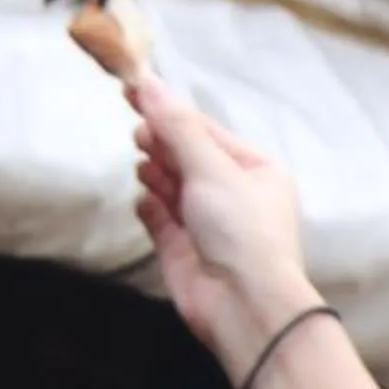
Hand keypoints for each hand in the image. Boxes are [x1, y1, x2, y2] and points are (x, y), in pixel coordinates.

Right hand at [129, 78, 318, 383]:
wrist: (243, 307)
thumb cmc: (240, 229)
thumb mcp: (212, 169)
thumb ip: (176, 128)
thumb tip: (147, 82)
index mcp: (255, 171)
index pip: (207, 132)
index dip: (171, 113)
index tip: (133, 92)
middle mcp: (233, 194)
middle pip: (188, 157)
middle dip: (162, 143)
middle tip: (138, 134)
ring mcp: (207, 224)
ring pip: (172, 186)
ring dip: (156, 172)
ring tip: (143, 163)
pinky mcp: (182, 250)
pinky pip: (160, 218)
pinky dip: (150, 206)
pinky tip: (144, 198)